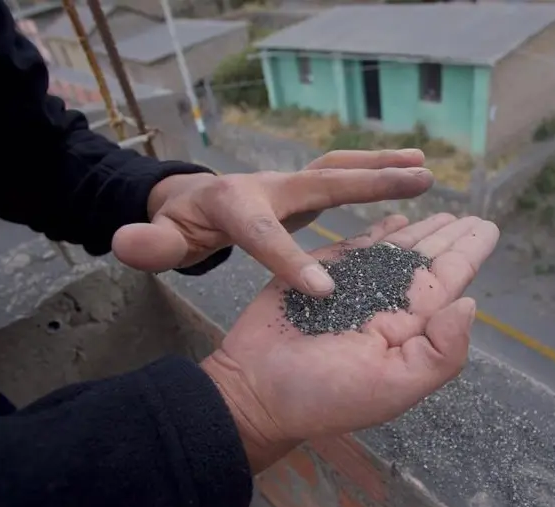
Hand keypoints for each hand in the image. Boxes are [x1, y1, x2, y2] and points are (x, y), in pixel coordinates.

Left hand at [111, 149, 431, 295]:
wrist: (189, 201)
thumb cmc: (180, 226)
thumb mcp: (161, 239)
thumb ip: (149, 245)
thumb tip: (129, 242)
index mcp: (235, 207)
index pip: (264, 235)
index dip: (291, 259)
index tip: (324, 289)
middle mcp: (271, 187)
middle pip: (325, 180)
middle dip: (371, 182)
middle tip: (416, 179)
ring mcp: (291, 184)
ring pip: (341, 170)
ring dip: (383, 168)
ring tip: (425, 170)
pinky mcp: (305, 190)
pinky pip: (345, 180)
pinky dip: (377, 175)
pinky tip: (410, 181)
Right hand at [200, 213, 499, 471]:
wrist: (254, 389)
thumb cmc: (323, 395)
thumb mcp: (394, 386)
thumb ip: (441, 351)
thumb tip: (470, 304)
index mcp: (410, 326)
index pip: (448, 282)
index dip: (469, 252)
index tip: (489, 228)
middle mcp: (387, 302)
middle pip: (426, 259)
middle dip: (449, 236)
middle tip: (470, 214)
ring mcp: (354, 285)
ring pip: (395, 248)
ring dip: (419, 230)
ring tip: (441, 212)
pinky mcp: (319, 271)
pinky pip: (355, 244)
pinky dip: (376, 230)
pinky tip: (394, 218)